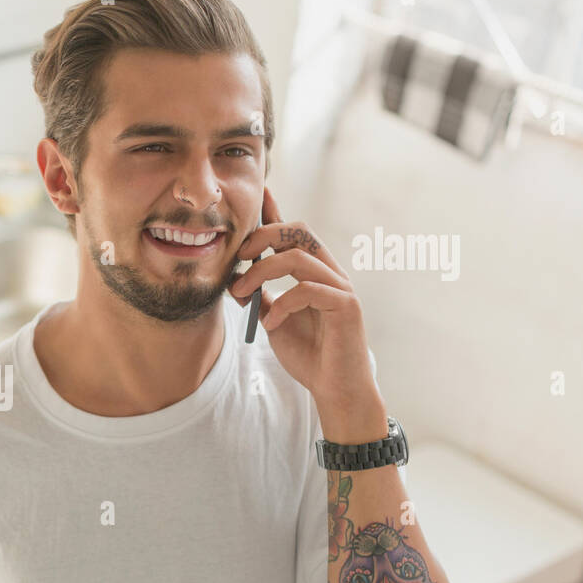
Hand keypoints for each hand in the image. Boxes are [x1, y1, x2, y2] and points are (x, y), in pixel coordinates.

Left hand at [229, 187, 380, 418]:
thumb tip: (235, 279)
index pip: (292, 233)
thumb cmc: (308, 354)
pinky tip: (268, 324)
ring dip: (261, 272)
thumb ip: (259, 297)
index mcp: (313, 272)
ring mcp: (341, 287)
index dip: (275, 212)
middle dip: (263, 236)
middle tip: (238, 258)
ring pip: (299, 257)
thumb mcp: (273, 320)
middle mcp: (330, 273)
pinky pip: (308, 290)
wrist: (334, 389)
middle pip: (298, 231)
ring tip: (241, 293)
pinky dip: (282, 304)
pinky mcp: (346, 307)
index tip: (258, 193)